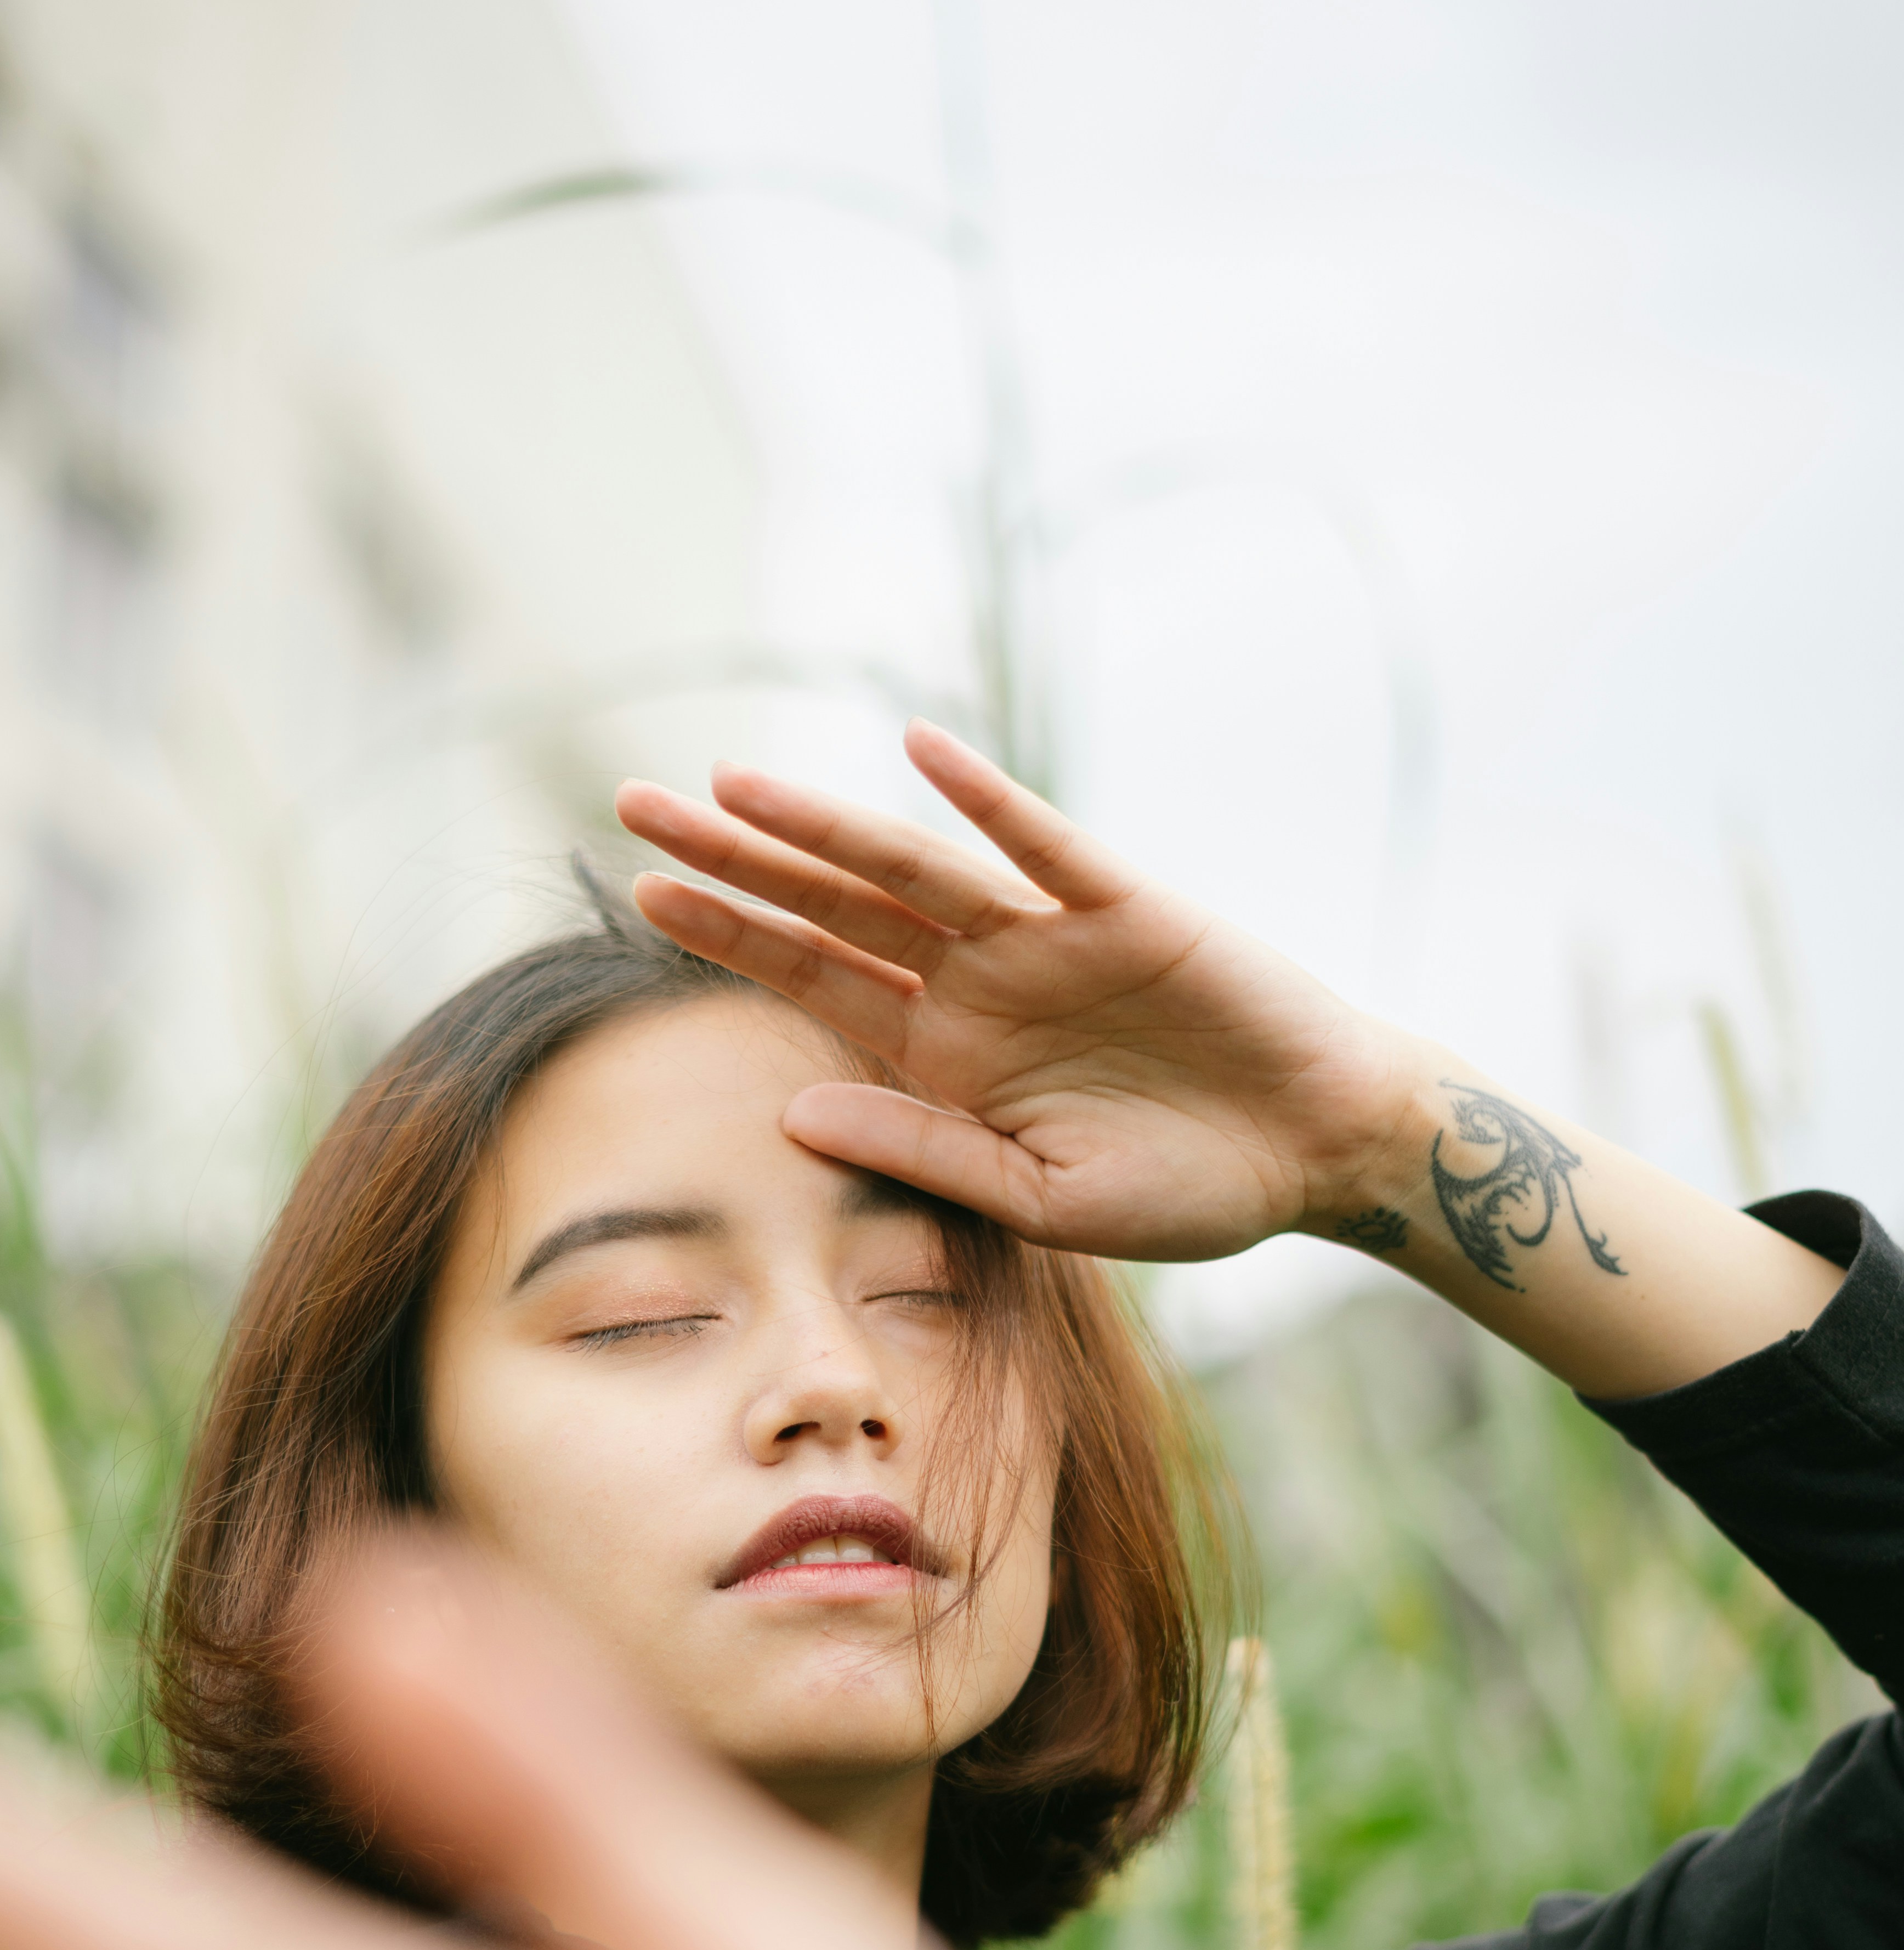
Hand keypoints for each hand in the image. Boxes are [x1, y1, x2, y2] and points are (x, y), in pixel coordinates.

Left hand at [619, 722, 1425, 1264]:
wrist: (1318, 1152)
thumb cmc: (1188, 1187)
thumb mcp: (1039, 1199)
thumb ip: (922, 1150)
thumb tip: (791, 1113)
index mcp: (947, 1054)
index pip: (812, 979)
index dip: (730, 935)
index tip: (641, 895)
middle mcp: (978, 982)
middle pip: (832, 905)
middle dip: (734, 857)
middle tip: (631, 804)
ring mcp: (1045, 938)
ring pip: (909, 867)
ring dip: (820, 824)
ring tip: (728, 782)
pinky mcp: (1126, 909)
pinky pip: (1044, 844)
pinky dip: (985, 798)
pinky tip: (920, 750)